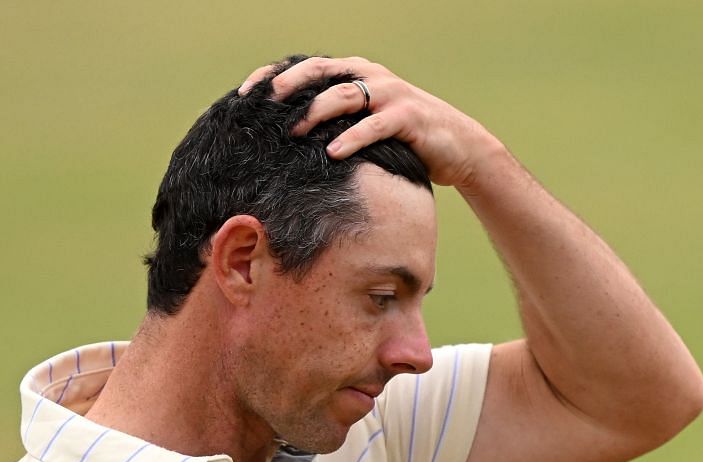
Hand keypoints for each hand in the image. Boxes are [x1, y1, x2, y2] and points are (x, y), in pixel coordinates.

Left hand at [237, 56, 503, 191]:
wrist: (458, 147)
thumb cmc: (403, 140)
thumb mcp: (364, 124)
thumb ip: (333, 121)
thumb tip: (283, 138)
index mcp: (355, 73)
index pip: (307, 67)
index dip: (274, 76)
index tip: (244, 94)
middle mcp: (371, 76)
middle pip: (322, 71)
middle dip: (290, 85)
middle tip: (263, 104)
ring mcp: (391, 94)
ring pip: (346, 95)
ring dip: (317, 112)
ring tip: (293, 132)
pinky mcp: (409, 116)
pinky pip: (375, 125)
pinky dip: (353, 138)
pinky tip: (334, 153)